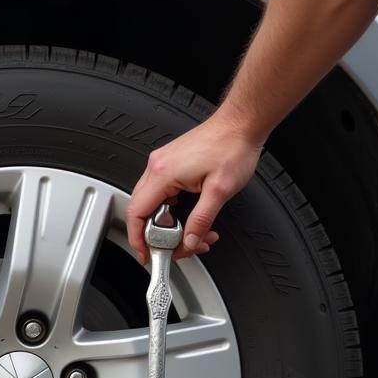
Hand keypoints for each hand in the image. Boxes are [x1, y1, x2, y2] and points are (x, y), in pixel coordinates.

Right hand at [126, 114, 263, 263]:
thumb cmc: (232, 147)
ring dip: (170, 224)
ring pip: (153, 204)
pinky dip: (174, 210)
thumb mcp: (220, 191)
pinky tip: (192, 217)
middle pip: (141, 211)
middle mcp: (158, 167)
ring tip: (194, 234)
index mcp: (163, 173)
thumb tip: (190, 241)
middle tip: (177, 248)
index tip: (145, 254)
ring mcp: (163, 163)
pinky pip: (162, 193)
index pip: (136, 213)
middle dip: (158, 236)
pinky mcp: (171, 163)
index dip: (138, 239)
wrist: (241, 124)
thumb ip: (201, 221)